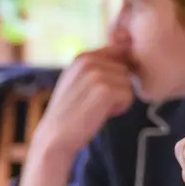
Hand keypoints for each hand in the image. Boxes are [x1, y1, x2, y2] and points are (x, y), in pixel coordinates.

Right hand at [35, 49, 137, 163]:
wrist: (55, 136)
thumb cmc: (71, 111)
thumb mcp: (79, 80)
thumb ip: (99, 65)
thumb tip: (126, 49)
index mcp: (82, 56)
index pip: (118, 54)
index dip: (116, 74)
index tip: (98, 90)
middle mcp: (88, 61)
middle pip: (125, 70)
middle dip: (117, 87)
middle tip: (94, 101)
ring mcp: (96, 75)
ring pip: (129, 83)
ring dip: (118, 99)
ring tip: (96, 107)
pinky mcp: (104, 91)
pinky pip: (129, 96)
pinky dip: (120, 108)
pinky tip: (100, 113)